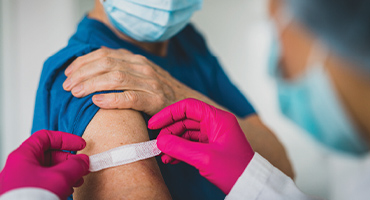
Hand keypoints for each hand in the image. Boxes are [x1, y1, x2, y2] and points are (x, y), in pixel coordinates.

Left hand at [0, 130, 89, 199]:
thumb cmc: (30, 198)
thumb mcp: (60, 177)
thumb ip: (75, 165)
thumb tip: (83, 161)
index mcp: (23, 156)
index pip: (45, 137)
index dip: (65, 139)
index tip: (80, 145)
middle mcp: (20, 167)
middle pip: (48, 155)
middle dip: (69, 160)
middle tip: (82, 165)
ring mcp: (22, 181)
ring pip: (48, 170)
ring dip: (66, 173)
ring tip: (77, 180)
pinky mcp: (26, 194)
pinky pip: (44, 183)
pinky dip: (58, 184)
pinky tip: (67, 190)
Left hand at [63, 47, 196, 115]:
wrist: (186, 102)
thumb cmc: (158, 91)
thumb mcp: (140, 74)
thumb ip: (121, 69)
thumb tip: (92, 69)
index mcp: (136, 59)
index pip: (104, 54)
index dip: (83, 62)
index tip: (68, 72)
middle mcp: (142, 67)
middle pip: (106, 64)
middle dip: (82, 73)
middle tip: (67, 85)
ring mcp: (149, 82)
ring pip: (115, 78)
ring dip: (91, 85)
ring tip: (75, 93)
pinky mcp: (155, 99)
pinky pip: (130, 97)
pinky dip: (111, 99)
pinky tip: (96, 101)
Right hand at [148, 99, 253, 193]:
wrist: (250, 186)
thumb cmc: (235, 170)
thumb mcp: (205, 158)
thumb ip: (180, 148)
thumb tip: (160, 141)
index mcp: (217, 119)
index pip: (188, 107)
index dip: (169, 113)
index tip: (154, 123)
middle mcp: (215, 124)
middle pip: (185, 119)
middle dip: (169, 131)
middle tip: (158, 144)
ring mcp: (213, 136)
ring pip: (186, 133)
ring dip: (173, 143)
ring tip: (163, 154)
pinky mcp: (211, 147)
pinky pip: (191, 144)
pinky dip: (180, 150)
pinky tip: (171, 159)